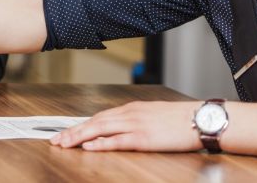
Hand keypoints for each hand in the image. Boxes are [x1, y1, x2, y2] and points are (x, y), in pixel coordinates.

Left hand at [50, 101, 203, 151]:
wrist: (201, 118)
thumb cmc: (180, 119)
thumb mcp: (152, 115)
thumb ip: (134, 120)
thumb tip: (119, 129)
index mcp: (131, 109)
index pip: (99, 117)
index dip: (80, 125)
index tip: (65, 132)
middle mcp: (129, 115)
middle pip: (94, 122)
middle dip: (73, 132)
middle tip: (56, 140)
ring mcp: (136, 125)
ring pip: (100, 130)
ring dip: (80, 137)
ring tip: (64, 144)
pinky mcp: (144, 138)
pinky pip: (118, 141)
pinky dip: (101, 143)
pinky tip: (89, 147)